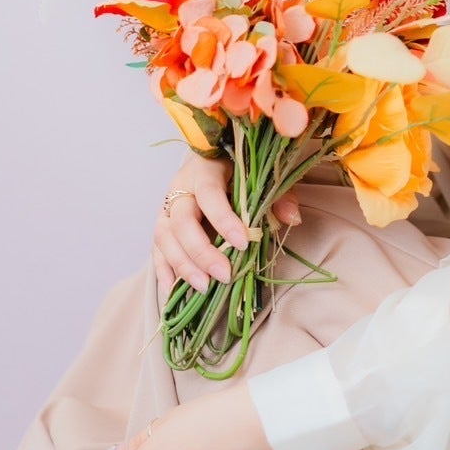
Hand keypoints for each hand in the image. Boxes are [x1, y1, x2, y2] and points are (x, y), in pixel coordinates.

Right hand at [154, 156, 303, 298]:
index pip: (209, 195)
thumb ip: (278, 196)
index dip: (224, 219)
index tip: (243, 243)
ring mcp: (166, 207)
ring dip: (183, 265)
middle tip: (223, 274)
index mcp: (205, 170)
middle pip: (181, 222)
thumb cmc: (239, 169)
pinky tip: (173, 291)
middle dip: (201, 252)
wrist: (212, 158)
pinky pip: (157, 250)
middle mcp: (180, 188)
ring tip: (204, 287)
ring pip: (165, 238)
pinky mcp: (162, 225)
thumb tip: (293, 219)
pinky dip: (164, 271)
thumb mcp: (263, 176)